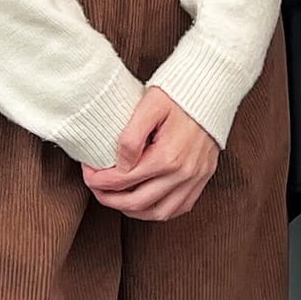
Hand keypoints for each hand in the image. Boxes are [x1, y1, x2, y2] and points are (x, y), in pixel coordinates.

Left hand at [83, 87, 219, 220]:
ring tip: (117, 199)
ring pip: (159, 212)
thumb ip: (131, 137)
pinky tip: (147, 203)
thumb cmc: (178, 93)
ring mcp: (195, 177)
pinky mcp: (204, 176)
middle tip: (96, 189)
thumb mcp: (149, 105)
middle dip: (109, 199)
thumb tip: (119, 166)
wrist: (212, 87)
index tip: (88, 173)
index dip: (100, 181)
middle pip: (137, 202)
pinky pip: (180, 207)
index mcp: (167, 156)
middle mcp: (183, 173)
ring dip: (133, 211)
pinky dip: (160, 211)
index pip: (123, 180)